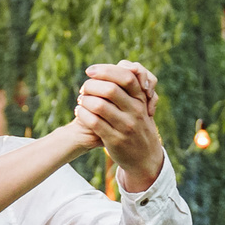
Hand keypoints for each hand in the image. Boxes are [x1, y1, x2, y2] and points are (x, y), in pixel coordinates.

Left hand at [74, 62, 163, 187]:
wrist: (145, 157)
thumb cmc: (137, 125)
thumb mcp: (140, 105)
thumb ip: (129, 87)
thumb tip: (112, 67)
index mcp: (141, 99)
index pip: (126, 77)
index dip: (105, 70)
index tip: (89, 71)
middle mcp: (135, 111)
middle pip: (110, 89)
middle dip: (91, 85)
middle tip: (83, 88)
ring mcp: (126, 126)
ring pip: (99, 106)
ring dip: (84, 100)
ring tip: (80, 100)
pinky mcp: (115, 140)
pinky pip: (93, 122)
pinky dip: (82, 114)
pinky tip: (79, 112)